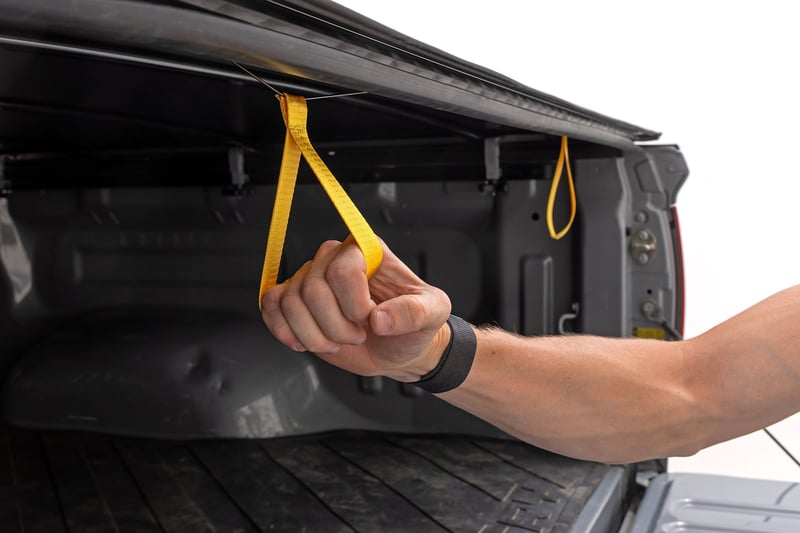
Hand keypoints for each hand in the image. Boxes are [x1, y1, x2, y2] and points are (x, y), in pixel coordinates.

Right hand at [261, 236, 451, 380]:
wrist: (400, 349)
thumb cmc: (416, 325)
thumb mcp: (433, 314)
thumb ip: (413, 312)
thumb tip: (380, 318)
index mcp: (367, 251)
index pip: (342, 269)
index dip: (352, 303)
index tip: (369, 320)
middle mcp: (335, 259)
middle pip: (313, 288)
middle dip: (335, 326)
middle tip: (357, 336)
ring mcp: (312, 279)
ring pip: (289, 301)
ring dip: (313, 334)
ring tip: (337, 341)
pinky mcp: (295, 301)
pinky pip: (270, 304)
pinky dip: (284, 330)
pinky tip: (306, 342)